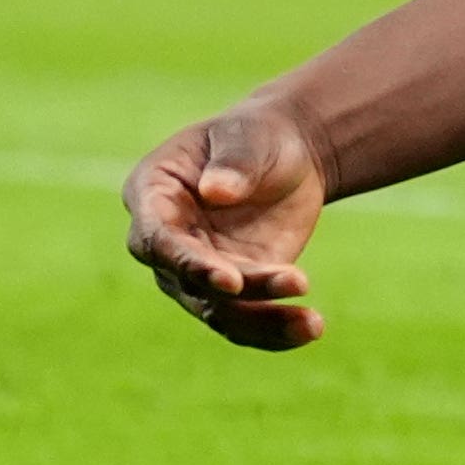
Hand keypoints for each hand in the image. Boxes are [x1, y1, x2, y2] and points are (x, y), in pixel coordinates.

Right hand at [123, 98, 333, 348]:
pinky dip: (276, 330)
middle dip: (236, 293)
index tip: (229, 280)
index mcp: (152, 194)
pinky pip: (246, 320)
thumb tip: (215, 191)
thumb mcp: (248, 136)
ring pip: (219, 310)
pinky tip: (310, 328)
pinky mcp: (233, 289)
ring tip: (312, 321)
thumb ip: (233, 162)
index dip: (187, 263)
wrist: (288, 154)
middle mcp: (165, 242)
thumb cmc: (257, 135)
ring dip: (264, 320)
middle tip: (293, 283)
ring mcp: (195, 271)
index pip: (155, 239)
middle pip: (188, 282)